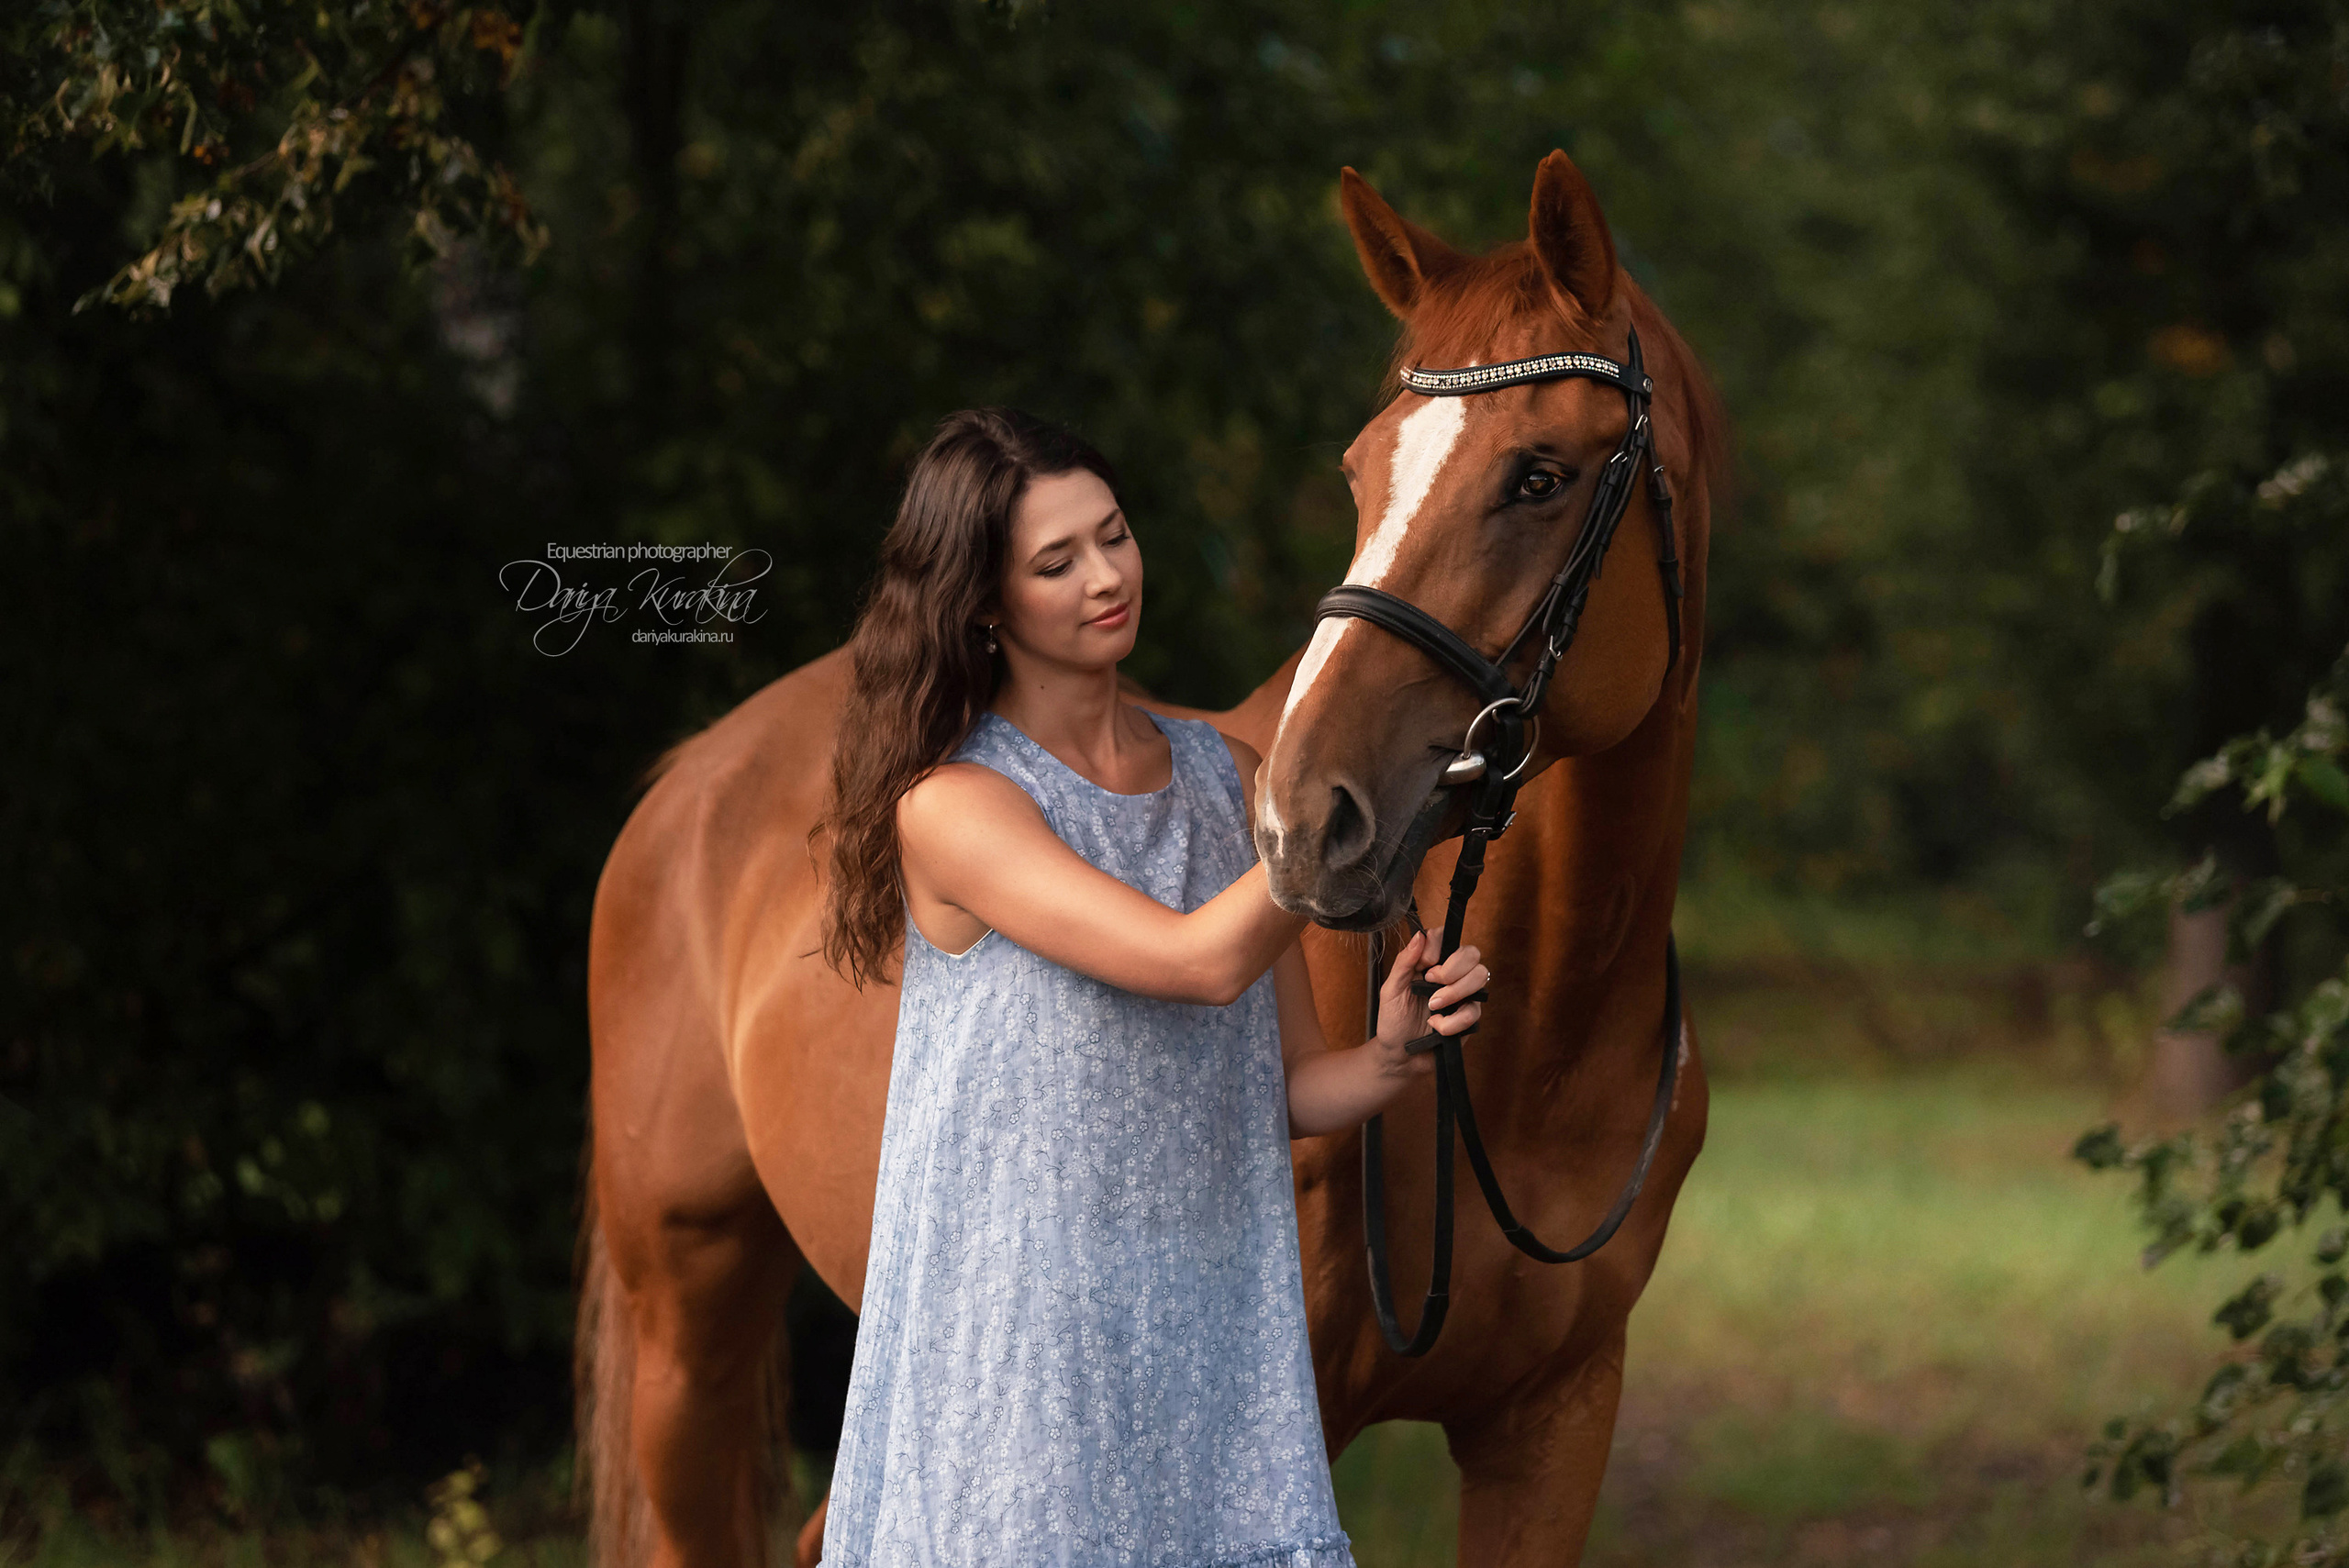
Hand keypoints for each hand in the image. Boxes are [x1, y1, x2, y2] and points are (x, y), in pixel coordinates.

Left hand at [1371, 932, 1488, 1076]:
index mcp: (1430, 963)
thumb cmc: (1393, 1020)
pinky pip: (1474, 1011)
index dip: (1438, 947)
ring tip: (1433, 1007)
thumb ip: (1404, 962)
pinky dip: (1452, 1021)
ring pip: (1481, 976)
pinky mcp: (1470, 1017)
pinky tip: (1436, 1025)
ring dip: (1455, 992)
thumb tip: (1419, 936)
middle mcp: (1451, 974)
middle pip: (1471, 953)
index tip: (1424, 965)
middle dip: (1453, 968)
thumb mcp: (1391, 990)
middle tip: (1431, 984)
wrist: (1399, 1055)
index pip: (1446, 937)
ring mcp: (1464, 994)